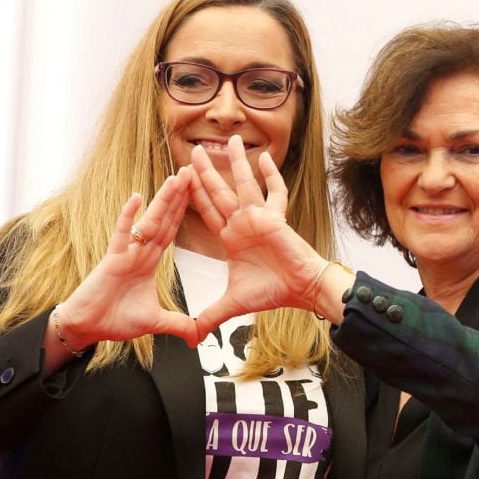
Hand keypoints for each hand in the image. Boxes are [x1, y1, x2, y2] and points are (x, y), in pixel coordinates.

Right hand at [52, 172, 198, 354]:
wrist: (88, 327)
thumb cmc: (116, 320)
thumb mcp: (155, 323)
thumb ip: (178, 325)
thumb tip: (199, 336)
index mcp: (149, 262)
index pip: (170, 232)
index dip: (183, 212)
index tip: (197, 192)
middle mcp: (138, 253)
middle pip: (163, 220)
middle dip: (177, 197)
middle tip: (192, 172)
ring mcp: (125, 254)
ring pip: (147, 222)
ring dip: (161, 201)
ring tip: (175, 179)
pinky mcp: (110, 260)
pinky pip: (120, 235)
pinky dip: (127, 217)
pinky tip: (136, 198)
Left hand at [188, 135, 323, 338]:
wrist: (301, 292)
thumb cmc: (273, 293)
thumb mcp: (232, 304)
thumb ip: (210, 316)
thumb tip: (192, 337)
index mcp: (230, 238)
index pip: (206, 211)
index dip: (192, 196)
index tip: (178, 179)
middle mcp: (242, 223)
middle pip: (219, 192)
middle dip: (205, 172)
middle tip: (193, 151)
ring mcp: (259, 218)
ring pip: (244, 184)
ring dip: (237, 163)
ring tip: (230, 140)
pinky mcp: (276, 219)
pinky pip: (274, 192)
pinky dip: (271, 175)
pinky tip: (264, 157)